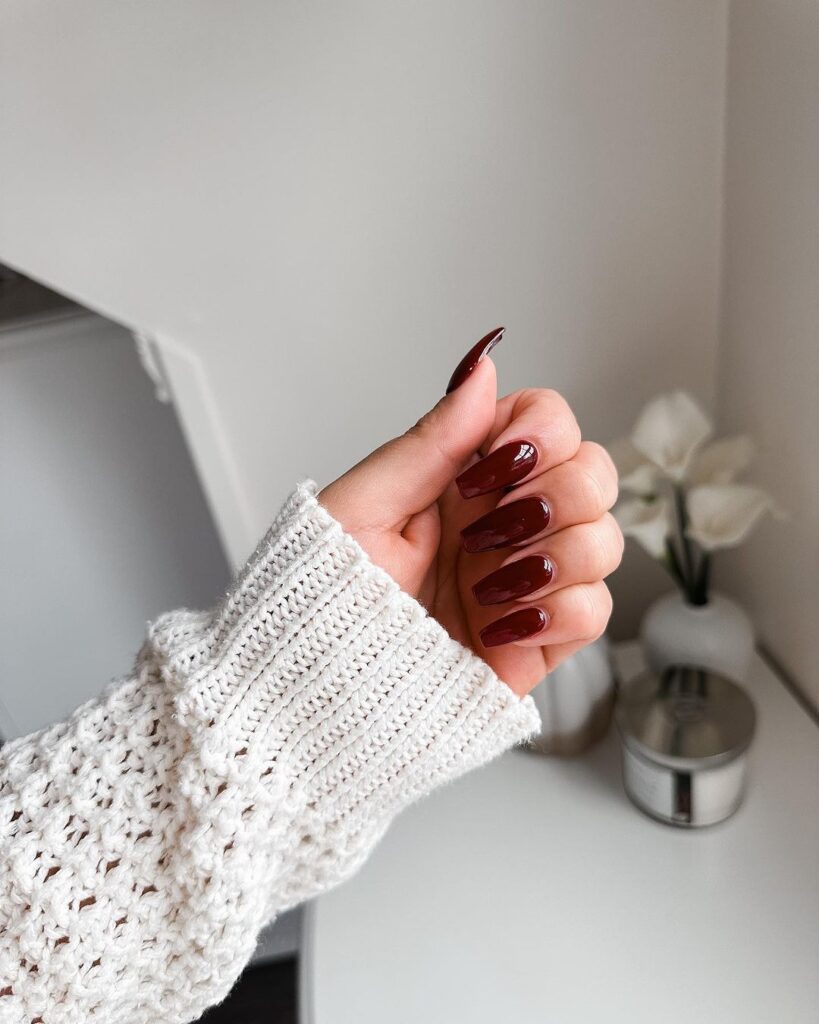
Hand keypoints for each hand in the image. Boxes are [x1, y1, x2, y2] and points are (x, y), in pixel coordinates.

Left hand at [319, 329, 622, 696]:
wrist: (321, 685)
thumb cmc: (324, 593)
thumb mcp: (365, 503)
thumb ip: (432, 438)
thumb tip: (483, 362)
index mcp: (469, 479)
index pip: (549, 422)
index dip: (540, 432)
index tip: (495, 463)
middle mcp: (508, 522)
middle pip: (596, 474)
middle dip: (553, 496)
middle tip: (487, 529)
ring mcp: (530, 579)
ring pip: (605, 540)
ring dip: (548, 558)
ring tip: (483, 584)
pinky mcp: (541, 638)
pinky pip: (595, 611)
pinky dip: (555, 611)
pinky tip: (501, 621)